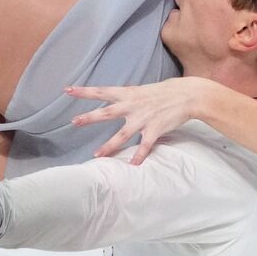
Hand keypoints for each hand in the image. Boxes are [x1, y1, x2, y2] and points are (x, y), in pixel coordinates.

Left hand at [66, 77, 214, 163]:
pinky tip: (133, 165)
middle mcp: (133, 106)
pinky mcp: (155, 129)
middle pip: (107, 112)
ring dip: (109, 145)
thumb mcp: (142, 90)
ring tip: (97, 155)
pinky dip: (140, 155)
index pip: (102, 91)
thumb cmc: (165, 92)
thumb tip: (116, 100)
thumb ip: (128, 97)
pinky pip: (145, 145)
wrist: (188, 95)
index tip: (68, 90)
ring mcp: (144, 118)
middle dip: (90, 117)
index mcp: (129, 94)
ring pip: (122, 134)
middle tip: (74, 122)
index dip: (85, 91)